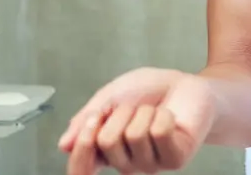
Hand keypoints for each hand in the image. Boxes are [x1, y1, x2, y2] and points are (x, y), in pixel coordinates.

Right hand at [58, 67, 215, 174]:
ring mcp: (151, 164)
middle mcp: (126, 163)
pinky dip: (163, 114)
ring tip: (154, 111)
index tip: (94, 118)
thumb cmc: (149, 91)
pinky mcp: (175, 159)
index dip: (82, 145)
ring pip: (133, 135)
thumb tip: (64, 145)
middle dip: (120, 113)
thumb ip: (86, 119)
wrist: (185, 84)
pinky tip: (170, 117)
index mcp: (106, 151)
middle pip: (106, 142)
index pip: (81, 169)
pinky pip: (158, 133)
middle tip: (135, 108)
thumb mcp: (110, 96)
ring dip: (144, 112)